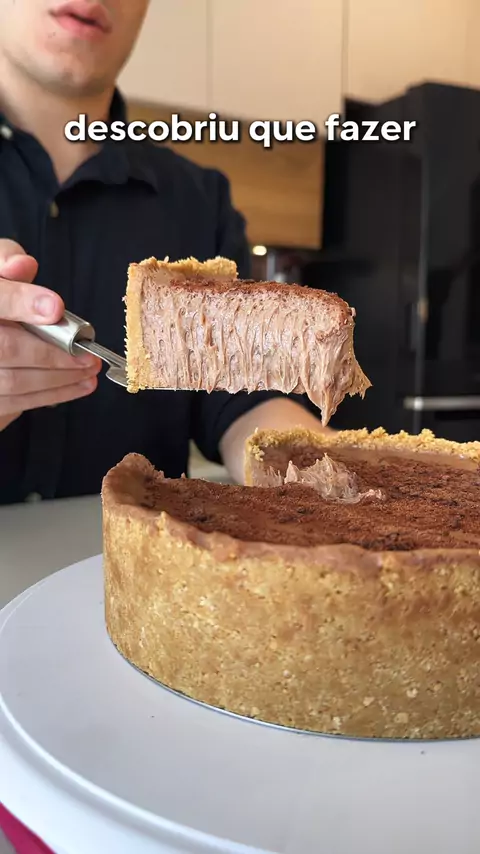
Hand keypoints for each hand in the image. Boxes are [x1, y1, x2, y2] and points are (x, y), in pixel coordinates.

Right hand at [0, 240, 101, 431]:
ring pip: (13, 382)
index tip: (55, 308)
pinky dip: (49, 395)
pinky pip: (15, 403)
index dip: (22, 303)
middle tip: (88, 356)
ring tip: (88, 371)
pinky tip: (73, 385)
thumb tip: (23, 265)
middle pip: (7, 349)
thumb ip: (6, 260)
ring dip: (58, 380)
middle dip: (53, 355)